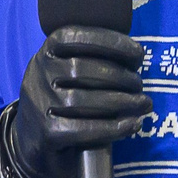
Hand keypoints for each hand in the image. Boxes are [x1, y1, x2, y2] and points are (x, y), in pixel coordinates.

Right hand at [0, 27, 149, 177]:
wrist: (33, 139)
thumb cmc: (63, 98)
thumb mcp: (66, 70)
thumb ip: (91, 58)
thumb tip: (134, 55)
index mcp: (46, 52)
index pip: (76, 37)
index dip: (110, 42)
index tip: (137, 54)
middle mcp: (38, 74)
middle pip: (82, 70)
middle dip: (120, 76)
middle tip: (139, 84)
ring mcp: (40, 105)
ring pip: (84, 101)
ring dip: (122, 101)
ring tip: (143, 103)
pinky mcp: (47, 133)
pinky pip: (84, 130)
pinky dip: (113, 128)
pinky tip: (133, 125)